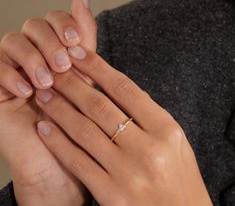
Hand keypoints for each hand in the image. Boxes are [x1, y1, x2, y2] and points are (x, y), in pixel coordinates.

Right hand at [0, 0, 95, 204]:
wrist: (63, 162)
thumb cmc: (81, 122)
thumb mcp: (88, 78)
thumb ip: (85, 40)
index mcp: (60, 54)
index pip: (55, 19)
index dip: (65, 24)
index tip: (76, 43)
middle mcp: (37, 58)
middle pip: (34, 25)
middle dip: (49, 41)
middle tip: (63, 65)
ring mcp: (16, 71)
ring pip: (13, 40)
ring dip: (32, 58)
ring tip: (47, 81)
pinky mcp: (0, 88)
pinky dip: (10, 73)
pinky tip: (27, 90)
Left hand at [35, 47, 212, 205]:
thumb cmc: (179, 176)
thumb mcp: (173, 139)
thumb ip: (147, 114)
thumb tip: (116, 88)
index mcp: (166, 129)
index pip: (124, 88)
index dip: (98, 67)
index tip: (78, 54)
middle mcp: (147, 148)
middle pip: (100, 106)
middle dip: (72, 84)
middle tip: (53, 69)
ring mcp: (127, 173)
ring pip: (84, 131)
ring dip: (59, 109)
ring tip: (44, 94)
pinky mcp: (110, 194)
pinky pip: (77, 161)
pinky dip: (58, 142)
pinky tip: (44, 127)